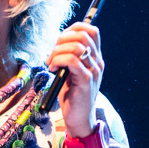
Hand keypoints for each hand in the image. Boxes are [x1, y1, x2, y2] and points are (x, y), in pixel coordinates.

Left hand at [45, 22, 102, 138]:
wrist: (78, 119)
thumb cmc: (72, 96)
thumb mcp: (71, 72)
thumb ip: (69, 57)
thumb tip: (58, 42)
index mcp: (95, 58)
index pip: (91, 30)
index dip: (74, 28)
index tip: (60, 40)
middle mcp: (97, 62)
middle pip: (82, 35)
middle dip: (62, 40)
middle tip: (52, 54)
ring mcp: (93, 70)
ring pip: (75, 46)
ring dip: (57, 52)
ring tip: (50, 64)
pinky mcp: (86, 80)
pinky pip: (71, 60)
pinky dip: (58, 61)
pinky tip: (53, 69)